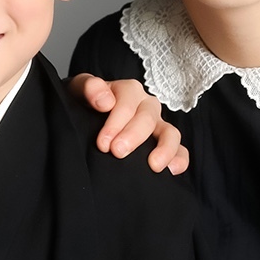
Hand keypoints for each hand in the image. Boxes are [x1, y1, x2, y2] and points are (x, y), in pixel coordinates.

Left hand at [69, 74, 188, 173]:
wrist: (83, 118)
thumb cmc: (83, 104)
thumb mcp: (79, 90)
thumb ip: (88, 87)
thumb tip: (106, 101)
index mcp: (128, 91)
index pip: (128, 102)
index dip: (116, 122)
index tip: (102, 143)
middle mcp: (146, 106)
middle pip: (148, 118)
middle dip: (134, 136)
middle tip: (117, 152)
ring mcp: (158, 125)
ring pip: (171, 133)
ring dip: (164, 148)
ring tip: (153, 166)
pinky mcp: (164, 144)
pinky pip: (180, 150)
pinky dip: (179, 159)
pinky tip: (171, 171)